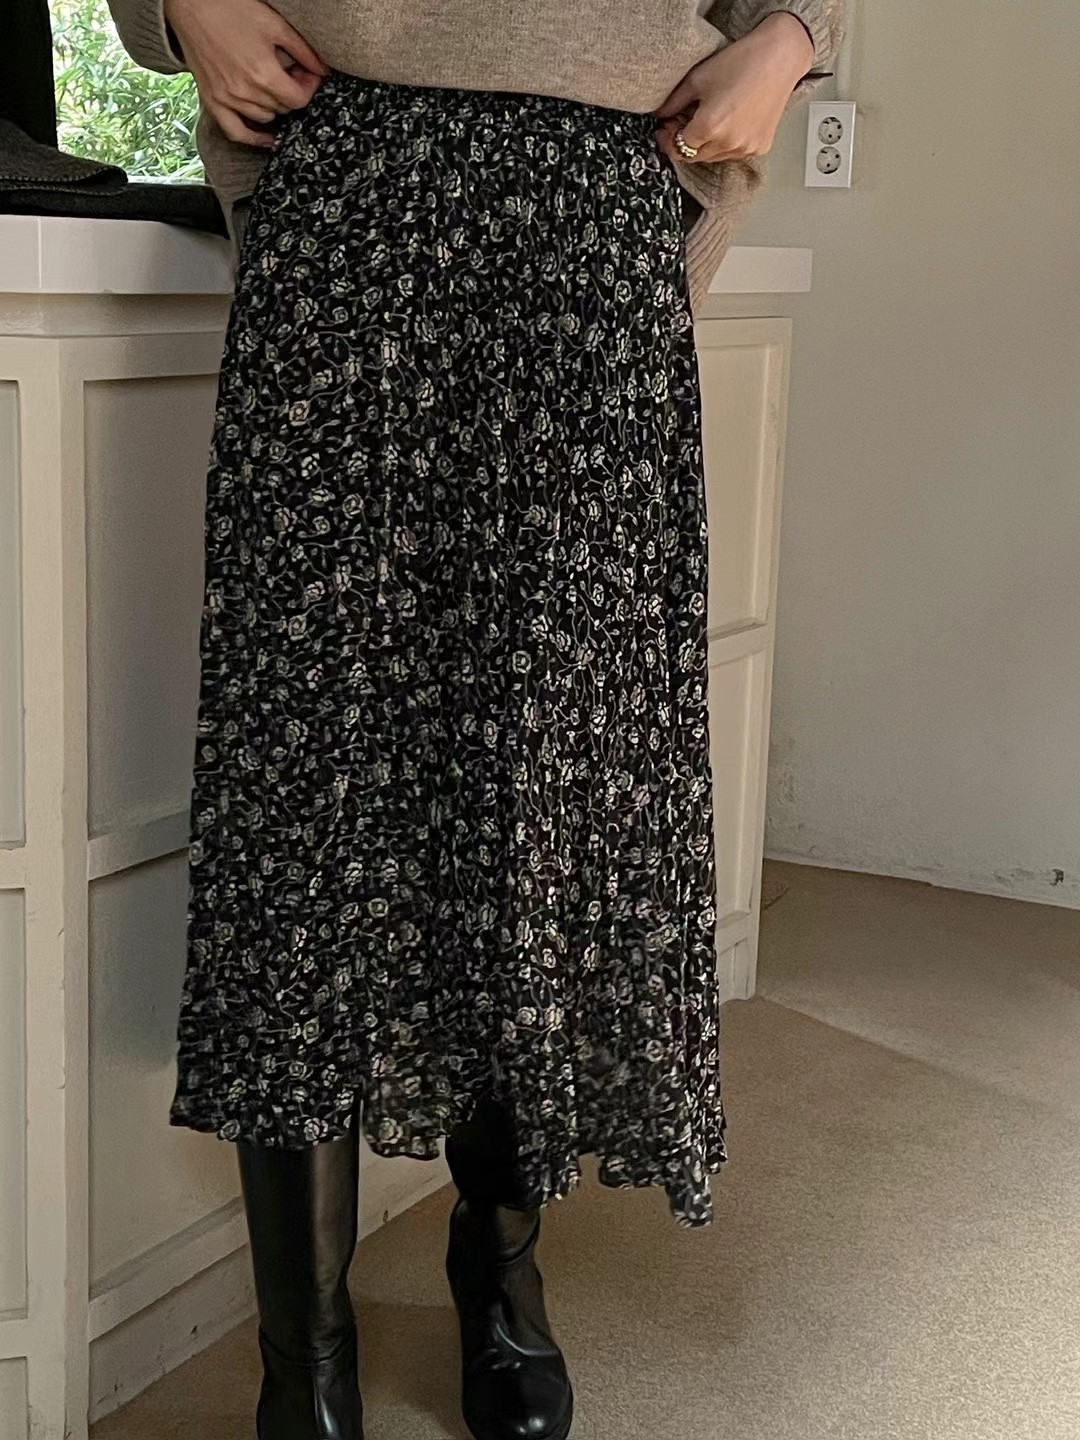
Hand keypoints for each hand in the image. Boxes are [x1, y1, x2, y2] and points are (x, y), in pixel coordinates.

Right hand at [165, 0, 325, 147]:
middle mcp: (245, 92)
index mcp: (263, 74)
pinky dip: (253, 138)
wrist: (190, 5)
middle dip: (292, 91)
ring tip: (273, 84)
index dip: (309, 87)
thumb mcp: (275, 24)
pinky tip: (268, 138)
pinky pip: (236, 132)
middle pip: (283, 107)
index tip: (309, 74)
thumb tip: (322, 71)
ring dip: (274, 105)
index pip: (299, 99)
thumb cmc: (231, 9)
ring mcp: (227, 99)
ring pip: (264, 117)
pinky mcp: (212, 101)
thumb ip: (303, 51)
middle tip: (291, 73)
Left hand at [656, 12, 813, 164]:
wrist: (779, 57)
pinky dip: (725, 142)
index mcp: (709, 127)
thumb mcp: (698, 78)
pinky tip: (727, 121)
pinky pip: (734, 152)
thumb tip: (661, 115)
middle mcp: (728, 143)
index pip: (679, 149)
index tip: (665, 130)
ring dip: (705, 144)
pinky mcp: (760, 147)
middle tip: (680, 122)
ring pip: (714, 156)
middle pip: (695, 156)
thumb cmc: (742, 62)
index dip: (668, 140)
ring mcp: (746, 148)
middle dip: (684, 142)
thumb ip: (674, 102)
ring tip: (705, 119)